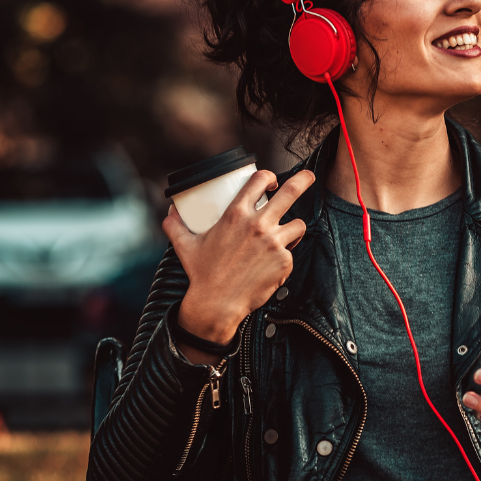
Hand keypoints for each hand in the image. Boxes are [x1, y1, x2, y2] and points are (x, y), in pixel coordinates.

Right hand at [162, 169, 314, 360]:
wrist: (217, 304)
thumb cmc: (202, 274)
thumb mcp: (185, 245)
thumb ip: (176, 225)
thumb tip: (171, 212)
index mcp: (236, 214)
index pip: (259, 181)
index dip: (268, 176)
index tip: (271, 182)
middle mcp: (258, 225)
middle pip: (291, 192)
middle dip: (303, 180)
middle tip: (309, 176)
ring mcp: (274, 243)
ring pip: (298, 225)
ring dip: (293, 229)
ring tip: (283, 237)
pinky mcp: (285, 261)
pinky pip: (291, 252)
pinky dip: (284, 258)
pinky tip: (269, 266)